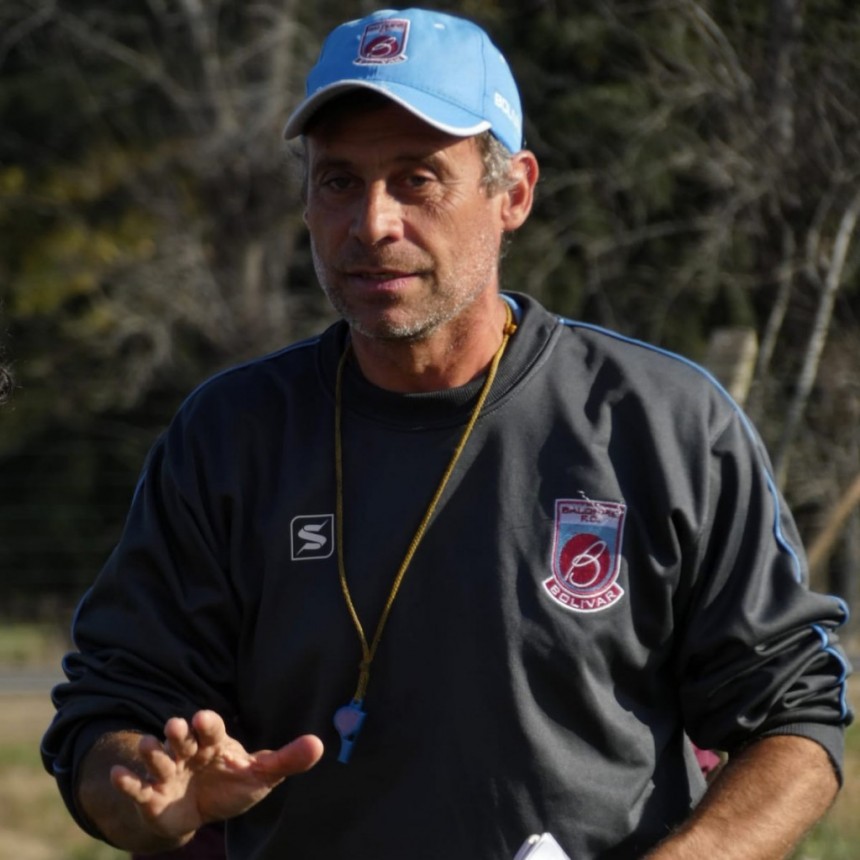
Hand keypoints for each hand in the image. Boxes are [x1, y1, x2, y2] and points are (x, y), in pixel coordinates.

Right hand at [110, 710, 322, 843]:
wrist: (200, 811)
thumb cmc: (232, 784)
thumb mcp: (261, 774)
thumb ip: (287, 760)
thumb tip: (320, 744)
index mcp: (214, 742)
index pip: (210, 727)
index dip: (206, 723)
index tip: (203, 719)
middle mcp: (188, 752)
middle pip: (180, 737)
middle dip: (177, 732)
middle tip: (177, 727)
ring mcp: (167, 772)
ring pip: (156, 757)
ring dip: (152, 752)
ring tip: (148, 748)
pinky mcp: (150, 796)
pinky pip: (136, 786)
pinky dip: (126, 781)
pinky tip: (120, 776)